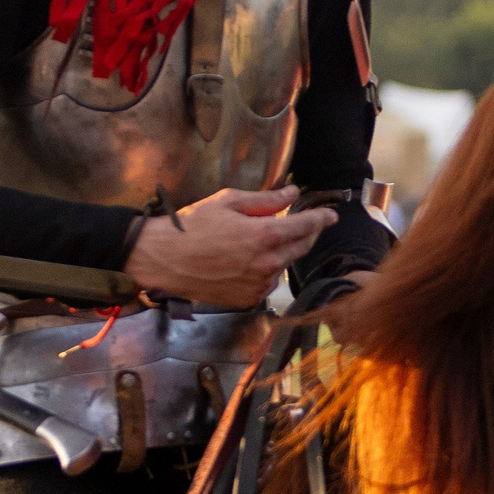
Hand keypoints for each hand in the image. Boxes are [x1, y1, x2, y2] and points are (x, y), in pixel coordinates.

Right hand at [125, 186, 330, 307]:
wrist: (162, 259)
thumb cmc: (192, 226)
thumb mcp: (229, 202)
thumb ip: (266, 200)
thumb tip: (292, 193)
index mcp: (266, 236)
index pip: (307, 226)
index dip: (321, 219)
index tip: (331, 215)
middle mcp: (268, 263)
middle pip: (301, 247)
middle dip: (306, 234)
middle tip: (304, 224)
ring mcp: (259, 284)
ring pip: (283, 265)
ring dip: (281, 252)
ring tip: (258, 242)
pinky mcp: (248, 299)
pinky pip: (267, 282)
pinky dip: (265, 270)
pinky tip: (246, 261)